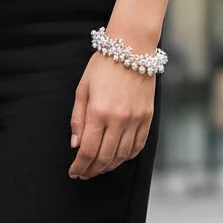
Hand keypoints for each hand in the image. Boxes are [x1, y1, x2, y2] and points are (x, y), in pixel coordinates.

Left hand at [69, 53, 154, 179]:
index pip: (88, 150)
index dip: (79, 166)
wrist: (132, 48)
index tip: (74, 171)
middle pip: (104, 157)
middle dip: (92, 170)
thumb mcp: (82, 90)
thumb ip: (78, 119)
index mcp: (98, 112)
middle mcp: (119, 119)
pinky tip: (117, 159)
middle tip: (84, 174)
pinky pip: (138, 146)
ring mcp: (136, 120)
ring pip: (122, 156)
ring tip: (98, 169)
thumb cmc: (103, 66)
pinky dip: (126, 157)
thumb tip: (75, 145)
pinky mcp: (148, 118)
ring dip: (108, 166)